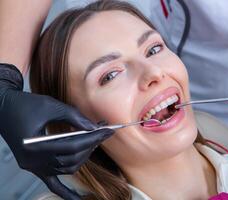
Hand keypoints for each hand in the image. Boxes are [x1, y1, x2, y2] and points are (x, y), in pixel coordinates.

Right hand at [0, 63, 113, 199]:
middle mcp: (32, 160)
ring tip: (93, 143)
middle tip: (103, 133)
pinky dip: (65, 192)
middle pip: (71, 159)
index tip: (107, 130)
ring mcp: (33, 166)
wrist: (3, 109)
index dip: (93, 138)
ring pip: (66, 169)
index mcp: (34, 145)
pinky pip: (51, 183)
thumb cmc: (23, 105)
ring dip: (83, 158)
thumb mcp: (51, 106)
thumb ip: (73, 117)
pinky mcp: (34, 166)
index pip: (73, 146)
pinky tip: (77, 199)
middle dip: (91, 145)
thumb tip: (94, 127)